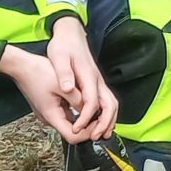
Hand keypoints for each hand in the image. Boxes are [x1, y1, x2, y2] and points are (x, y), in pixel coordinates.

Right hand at [0, 44, 90, 143]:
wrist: (21, 66)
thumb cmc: (37, 73)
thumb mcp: (62, 85)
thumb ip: (78, 99)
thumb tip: (91, 109)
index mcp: (51, 115)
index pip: (72, 137)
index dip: (87, 133)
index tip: (97, 124)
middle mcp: (49, 118)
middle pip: (72, 131)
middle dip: (86, 125)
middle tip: (98, 115)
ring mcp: (48, 113)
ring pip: (69, 121)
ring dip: (81, 117)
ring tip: (91, 106)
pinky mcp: (48, 107)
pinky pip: (64, 113)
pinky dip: (74, 110)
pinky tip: (79, 100)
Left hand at [47, 16, 117, 138]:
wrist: (70, 33)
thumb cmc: (64, 45)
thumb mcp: (58, 57)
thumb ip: (64, 74)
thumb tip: (68, 89)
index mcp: (88, 76)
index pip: (93, 102)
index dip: (86, 118)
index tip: (77, 128)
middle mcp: (97, 80)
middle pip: (110, 105)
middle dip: (105, 123)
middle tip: (95, 137)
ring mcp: (99, 81)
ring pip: (112, 104)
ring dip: (108, 121)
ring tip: (100, 134)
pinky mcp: (97, 83)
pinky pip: (107, 101)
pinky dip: (106, 114)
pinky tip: (98, 122)